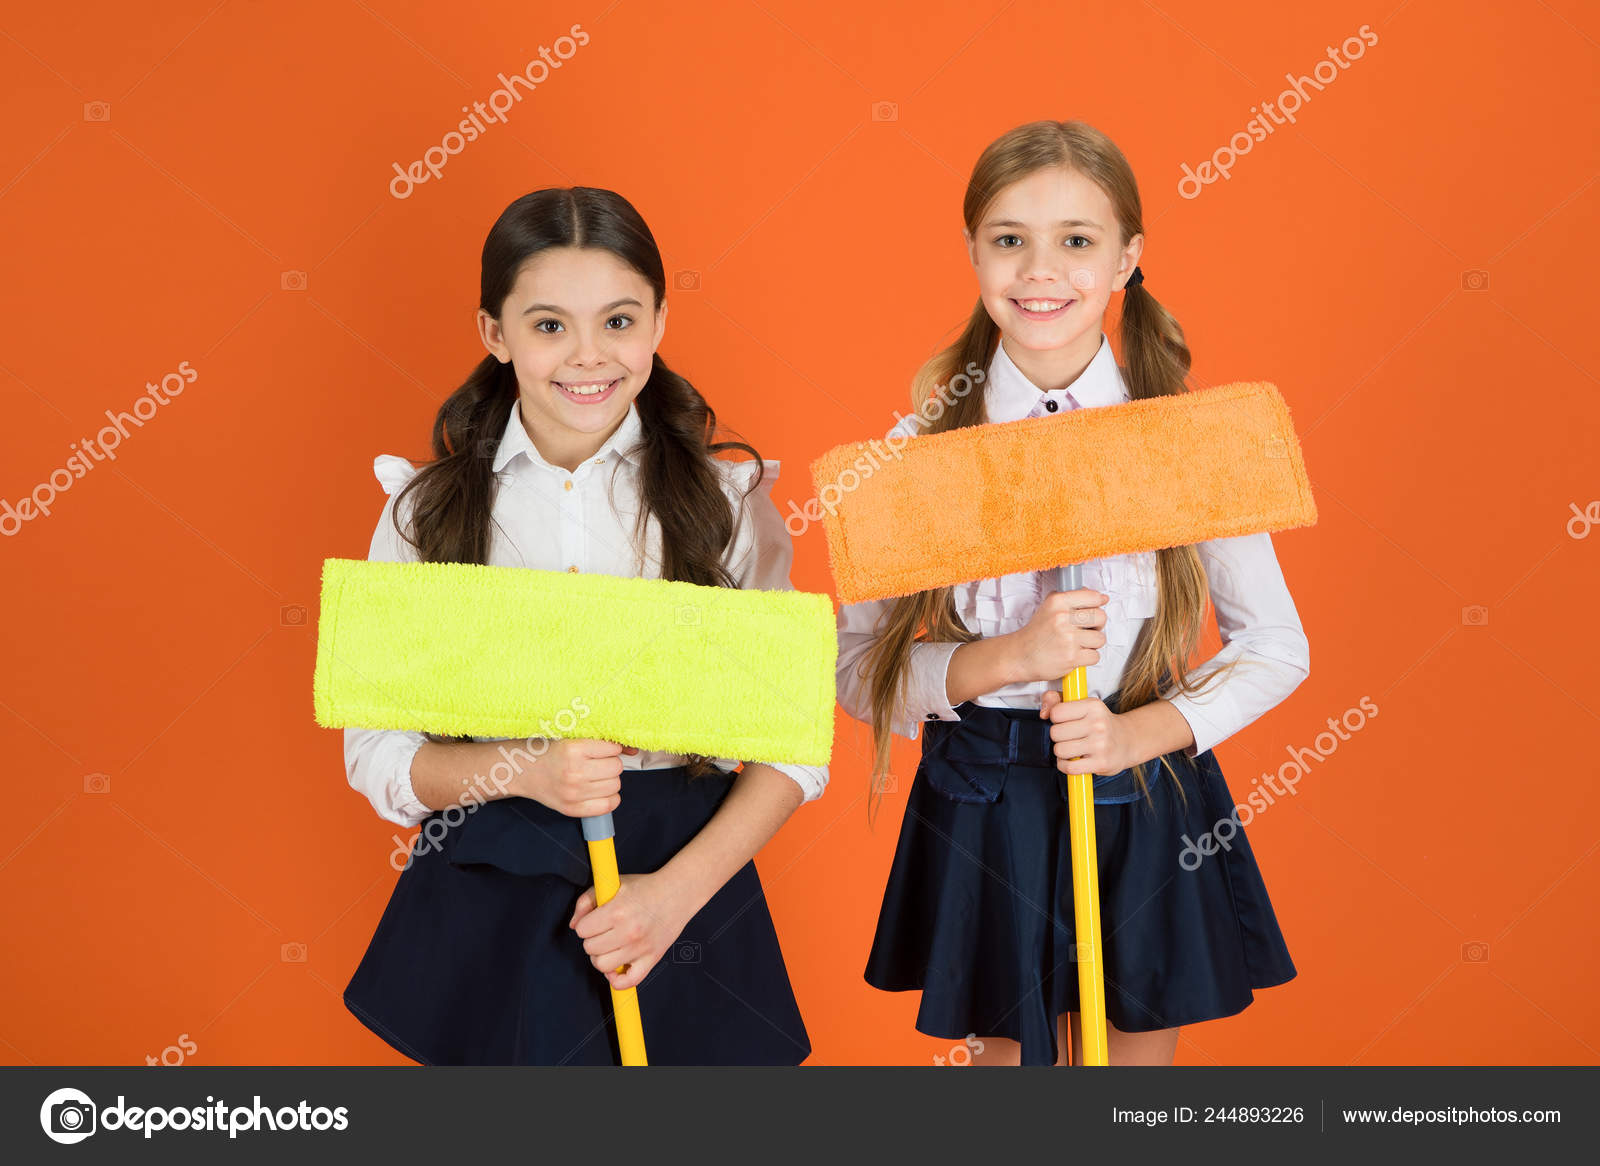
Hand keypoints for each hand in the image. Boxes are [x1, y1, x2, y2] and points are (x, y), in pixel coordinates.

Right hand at [513, 738, 637, 816]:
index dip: (609, 748)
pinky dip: (609, 798)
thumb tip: (633, 749)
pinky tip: (598, 791)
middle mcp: (574, 772)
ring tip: (594, 776)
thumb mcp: (572, 738)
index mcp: (573, 749)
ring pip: (615, 786)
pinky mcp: (572, 809)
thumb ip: (603, 741)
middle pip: (616, 768)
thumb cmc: (549, 751)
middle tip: (596, 763)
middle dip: (610, 764)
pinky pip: (608, 806)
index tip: (600, 750)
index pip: (613, 749)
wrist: (523, 771)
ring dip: (609, 780)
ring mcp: (573, 793)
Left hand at [568, 872, 696, 990]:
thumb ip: (587, 900)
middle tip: (603, 931)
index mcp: (617, 911)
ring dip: (601, 957)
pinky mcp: (652, 959)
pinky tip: (617, 968)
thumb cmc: (644, 887)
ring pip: (603, 966)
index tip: (594, 920)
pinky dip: (617, 980)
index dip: (585, 924)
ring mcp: (640, 948)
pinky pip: (628, 982)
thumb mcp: (613, 883)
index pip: (582, 930)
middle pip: (590, 948)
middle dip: (592, 939)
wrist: (677, 892)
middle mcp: (628, 932)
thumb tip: (574, 925)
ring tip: (610, 946)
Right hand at [1007, 587, 1108, 683]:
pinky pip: (1095, 656)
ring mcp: (1068, 638)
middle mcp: (1062, 618)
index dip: (1098, 604)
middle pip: (1101, 617)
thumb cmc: (1035, 634)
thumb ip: (1071, 600)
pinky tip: (1076, 654)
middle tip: (1087, 629)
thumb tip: (1099, 597)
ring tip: (1079, 643)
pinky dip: (1088, 657)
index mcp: (1058, 602)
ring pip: (1100, 638)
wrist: (1020, 655)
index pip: (1093, 597)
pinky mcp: (1071, 657)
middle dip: (1097, 625)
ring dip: (1092, 643)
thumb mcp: (1048, 607)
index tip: (1095, 608)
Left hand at [1039, 689, 1140, 776]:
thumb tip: (1043, 712)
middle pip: (1055, 733)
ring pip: (1060, 750)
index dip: (1056, 719)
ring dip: (1061, 752)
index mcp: (1093, 706)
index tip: (1065, 721)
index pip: (1056, 712)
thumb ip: (1057, 700)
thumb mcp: (1082, 705)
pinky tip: (1073, 760)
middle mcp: (1098, 724)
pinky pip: (1069, 767)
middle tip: (1070, 737)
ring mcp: (1100, 744)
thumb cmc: (1098, 723)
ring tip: (1072, 748)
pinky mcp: (1101, 763)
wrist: (1127, 741)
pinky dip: (1065, 766)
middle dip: (1058, 737)